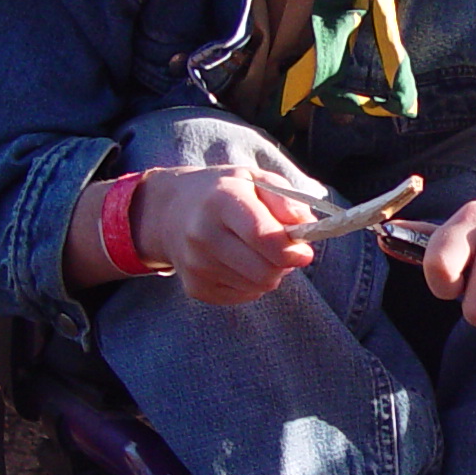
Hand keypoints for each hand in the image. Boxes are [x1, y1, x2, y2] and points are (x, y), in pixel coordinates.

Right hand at [66, 166, 312, 304]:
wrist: (169, 212)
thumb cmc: (222, 192)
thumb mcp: (255, 179)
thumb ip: (286, 200)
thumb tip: (306, 227)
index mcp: (222, 200)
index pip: (263, 237)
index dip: (291, 250)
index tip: (303, 251)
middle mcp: (204, 235)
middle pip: (264, 271)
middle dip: (283, 265)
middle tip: (282, 251)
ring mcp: (196, 265)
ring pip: (257, 286)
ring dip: (268, 273)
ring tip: (257, 252)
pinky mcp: (195, 287)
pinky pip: (243, 296)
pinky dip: (251, 283)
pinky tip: (239, 263)